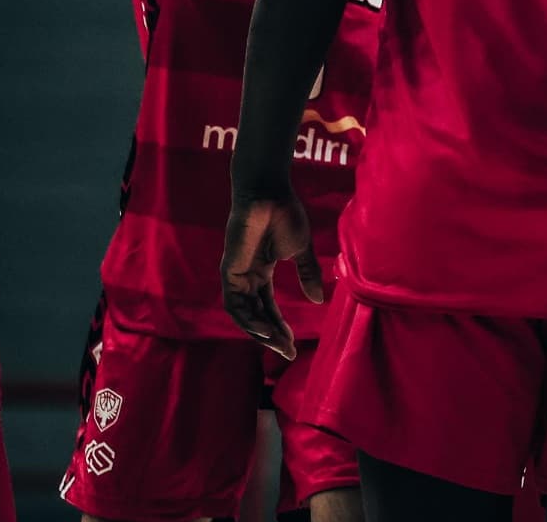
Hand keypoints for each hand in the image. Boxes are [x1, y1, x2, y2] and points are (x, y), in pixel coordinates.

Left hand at [221, 190, 322, 359]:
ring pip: (244, 315)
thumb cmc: (285, 215)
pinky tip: (265, 330)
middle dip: (272, 335)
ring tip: (280, 344)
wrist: (269, 195)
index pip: (268, 307)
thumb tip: (317, 301)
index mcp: (261, 271)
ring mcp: (236, 275)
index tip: (294, 345)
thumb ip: (308, 274)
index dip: (281, 326)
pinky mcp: (229, 271)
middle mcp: (246, 277)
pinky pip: (236, 304)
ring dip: (260, 332)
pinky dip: (249, 319)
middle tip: (289, 352)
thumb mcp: (301, 250)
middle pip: (256, 315)